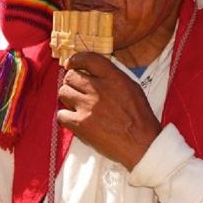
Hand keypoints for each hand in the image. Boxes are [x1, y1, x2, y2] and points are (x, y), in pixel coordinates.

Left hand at [56, 51, 159, 170]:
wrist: (141, 144)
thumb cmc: (140, 118)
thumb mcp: (132, 88)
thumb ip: (113, 76)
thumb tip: (94, 70)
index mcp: (113, 78)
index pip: (87, 58)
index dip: (76, 60)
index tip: (72, 64)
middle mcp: (98, 89)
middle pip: (70, 76)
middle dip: (71, 82)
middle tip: (76, 89)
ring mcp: (87, 106)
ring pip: (63, 93)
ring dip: (67, 98)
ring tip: (76, 104)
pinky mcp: (80, 124)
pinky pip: (61, 115)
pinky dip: (65, 117)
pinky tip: (74, 120)